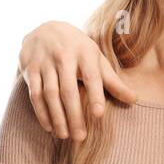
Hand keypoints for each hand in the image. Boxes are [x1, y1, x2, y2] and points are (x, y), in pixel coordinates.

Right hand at [18, 21, 136, 139]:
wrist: (45, 27)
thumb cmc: (78, 48)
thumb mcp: (96, 58)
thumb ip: (113, 80)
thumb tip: (134, 99)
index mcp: (85, 53)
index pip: (91, 76)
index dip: (95, 94)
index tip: (98, 114)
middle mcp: (64, 56)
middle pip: (68, 89)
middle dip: (74, 115)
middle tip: (80, 136)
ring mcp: (44, 62)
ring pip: (50, 94)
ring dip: (57, 117)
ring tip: (65, 136)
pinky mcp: (29, 69)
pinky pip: (35, 94)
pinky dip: (41, 112)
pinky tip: (49, 127)